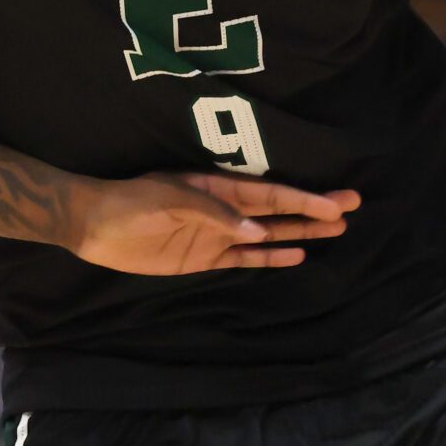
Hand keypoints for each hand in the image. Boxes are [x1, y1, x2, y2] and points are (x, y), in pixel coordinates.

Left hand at [70, 173, 357, 274]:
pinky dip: (269, 257)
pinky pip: (243, 259)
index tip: (337, 201)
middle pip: (277, 211)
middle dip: (314, 209)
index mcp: (217, 186)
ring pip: (267, 235)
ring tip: (336, 230)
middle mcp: (223, 209)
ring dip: (299, 232)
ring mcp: (215, 235)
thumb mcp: (171, 200)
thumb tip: (260, 234)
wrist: (92, 225)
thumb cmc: (129, 203)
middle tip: (352, 207)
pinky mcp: (202, 258)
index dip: (304, 198)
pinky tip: (296, 255)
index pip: (270, 193)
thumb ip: (216, 216)